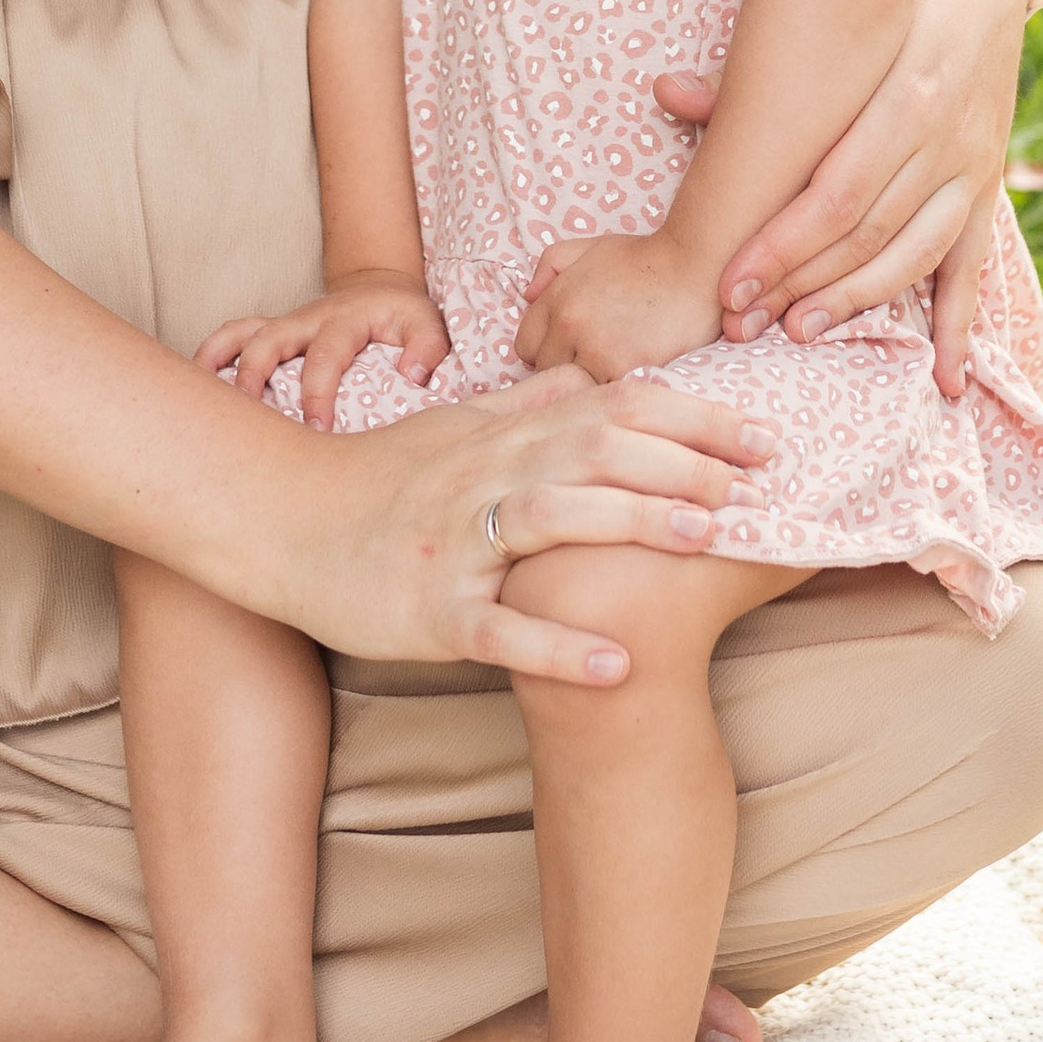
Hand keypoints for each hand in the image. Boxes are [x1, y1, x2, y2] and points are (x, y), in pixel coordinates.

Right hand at [199, 267, 449, 428]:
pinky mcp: (272, 332)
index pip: (326, 355)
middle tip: (252, 421)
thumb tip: (413, 375)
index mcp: (344, 320)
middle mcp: (306, 320)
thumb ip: (427, 348)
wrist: (380, 289)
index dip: (318, 391)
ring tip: (204, 402)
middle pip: (268, 341)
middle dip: (256, 379)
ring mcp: (284, 325)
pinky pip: (233, 337)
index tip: (317, 426)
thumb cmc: (402, 316)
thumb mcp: (426, 324)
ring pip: (240, 334)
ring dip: (219, 363)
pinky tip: (195, 389)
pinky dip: (210, 357)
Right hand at [282, 367, 780, 686]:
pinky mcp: (431, 611)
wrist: (278, 524)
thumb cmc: (375, 478)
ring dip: (634, 525)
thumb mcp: (453, 426)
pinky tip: (618, 667)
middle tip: (763, 481)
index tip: (764, 434)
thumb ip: (524, 402)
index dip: (693, 416)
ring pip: (552, 519)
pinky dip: (559, 647)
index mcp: (502, 435)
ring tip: (708, 542)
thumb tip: (590, 374)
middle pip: (596, 449)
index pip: (613, 406)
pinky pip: (499, 629)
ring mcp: (457, 543)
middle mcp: (486, 477)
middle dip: (685, 462)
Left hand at [510, 229, 718, 382]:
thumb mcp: (590, 247)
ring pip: (577, 389)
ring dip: (590, 383)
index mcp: (558, 300)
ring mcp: (600, 353)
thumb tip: (527, 296)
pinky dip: (616, 390)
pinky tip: (630, 376)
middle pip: (547, 373)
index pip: (524, 346)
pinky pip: (608, 396)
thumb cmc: (646, 258)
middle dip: (566, 368)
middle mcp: (571, 327)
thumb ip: (550, 265)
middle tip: (594, 359)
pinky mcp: (629, 371)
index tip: (566, 348)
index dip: (545, 348)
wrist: (698, 266)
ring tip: (612, 369)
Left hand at [650, 0, 1025, 383]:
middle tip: (743, 326)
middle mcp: (945, 139)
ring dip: (857, 303)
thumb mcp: (829, 20)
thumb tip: (666, 93)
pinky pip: (973, 267)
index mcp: (906, 96)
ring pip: (914, 256)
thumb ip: (756, 73)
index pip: (836, 194)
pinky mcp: (987, 185)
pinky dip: (962, 328)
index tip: (730, 288)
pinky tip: (947, 380)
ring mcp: (972, 167)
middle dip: (802, 284)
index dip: (782, 249)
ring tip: (799, 334)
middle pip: (868, 235)